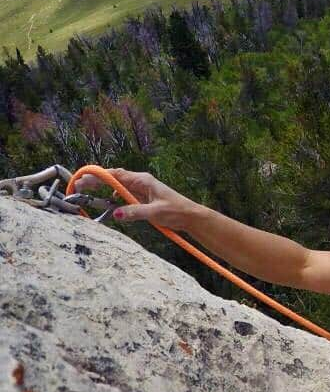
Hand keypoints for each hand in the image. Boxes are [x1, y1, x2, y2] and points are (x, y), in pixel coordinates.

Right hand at [73, 168, 198, 229]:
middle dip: (95, 181)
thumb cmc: (176, 211)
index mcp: (142, 180)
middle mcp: (140, 182)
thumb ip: (135, 212)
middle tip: (77, 187)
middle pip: (113, 178)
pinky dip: (113, 199)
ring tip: (86, 195)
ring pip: (117, 187)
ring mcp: (140, 190)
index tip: (82, 179)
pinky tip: (108, 206)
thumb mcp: (155, 212)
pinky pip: (123, 197)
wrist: (190, 217)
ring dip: (102, 190)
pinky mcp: (142, 199)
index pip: (115, 174)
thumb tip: (117, 214)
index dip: (97, 175)